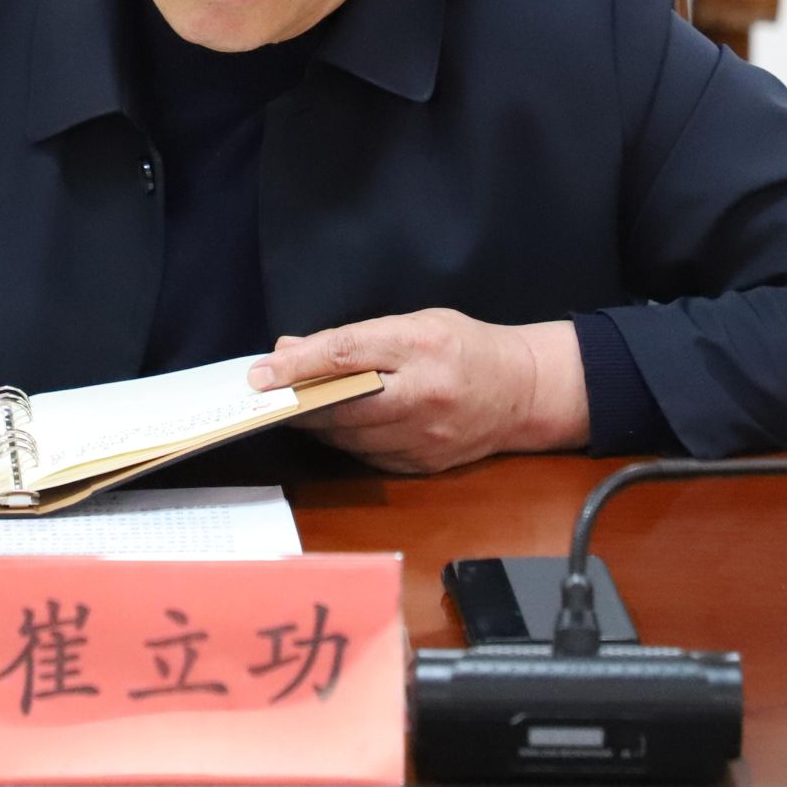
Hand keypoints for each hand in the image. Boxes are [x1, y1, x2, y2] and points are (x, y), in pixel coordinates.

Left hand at [245, 309, 587, 473]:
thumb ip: (356, 337)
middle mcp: (424, 394)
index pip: (346, 354)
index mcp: (421, 346)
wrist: (524, 392)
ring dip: (317, 424)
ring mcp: (426, 435)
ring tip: (297, 409)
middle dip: (298, 402)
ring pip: (350, 436)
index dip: (297, 366)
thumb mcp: (416, 323)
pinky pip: (369, 456)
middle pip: (342, 404)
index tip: (261, 374)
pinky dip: (346, 441)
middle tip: (268, 397)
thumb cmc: (466, 348)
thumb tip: (291, 349)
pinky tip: (337, 426)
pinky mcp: (425, 463)